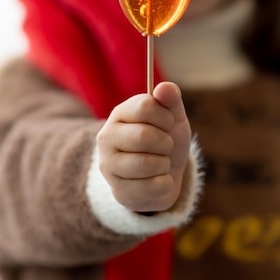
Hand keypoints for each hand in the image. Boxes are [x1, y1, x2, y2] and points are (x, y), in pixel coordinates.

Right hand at [96, 82, 190, 212]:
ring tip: (161, 163)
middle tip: (166, 146)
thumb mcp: (173, 117)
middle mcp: (107, 137)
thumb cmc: (166, 139)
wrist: (165, 175)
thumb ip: (170, 99)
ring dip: (165, 164)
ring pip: (147, 164)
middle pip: (145, 136)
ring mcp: (109, 166)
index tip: (168, 123)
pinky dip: (165, 183)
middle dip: (166, 143)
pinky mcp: (118, 192)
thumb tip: (164, 87)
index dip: (165, 116)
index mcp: (120, 113)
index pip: (145, 106)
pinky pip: (151, 187)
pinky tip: (158, 180)